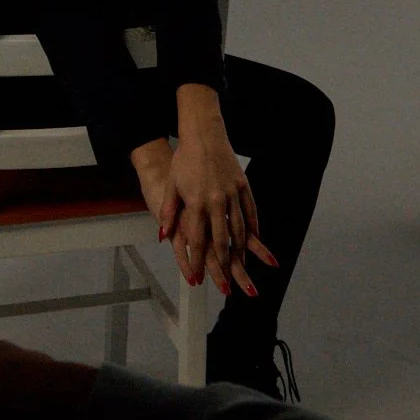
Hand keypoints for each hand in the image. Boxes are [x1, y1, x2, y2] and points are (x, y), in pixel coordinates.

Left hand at [157, 91, 275, 297]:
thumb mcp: (171, 187)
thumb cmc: (183, 160)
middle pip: (221, 240)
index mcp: (196, 203)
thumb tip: (162, 236)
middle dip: (223, 265)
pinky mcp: (243, 186)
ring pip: (240, 229)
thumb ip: (168, 213)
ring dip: (241, 251)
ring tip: (242, 267)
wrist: (203, 135)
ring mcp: (232, 194)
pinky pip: (251, 212)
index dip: (198, 262)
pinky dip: (254, 228)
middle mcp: (216, 202)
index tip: (198, 279)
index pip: (197, 241)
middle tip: (225, 283)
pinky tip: (256, 242)